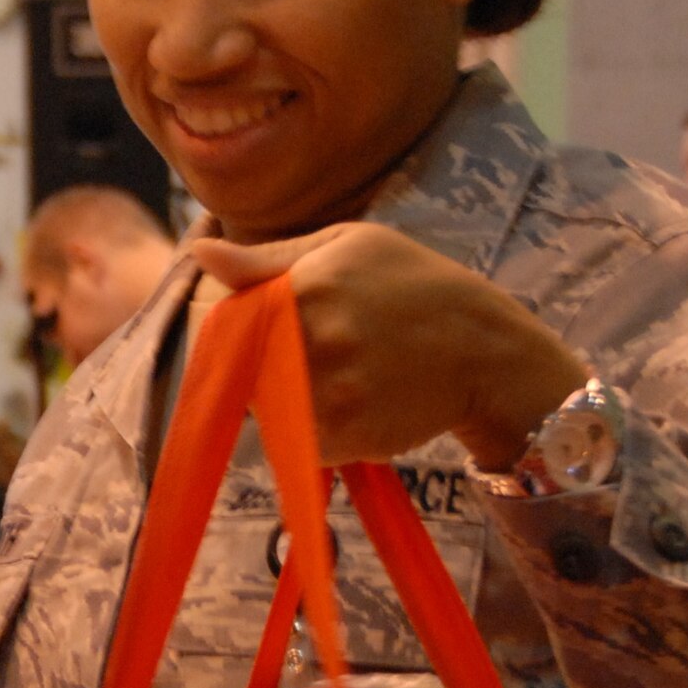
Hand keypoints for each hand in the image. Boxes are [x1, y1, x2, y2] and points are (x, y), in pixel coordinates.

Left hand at [189, 223, 586, 468]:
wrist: (486, 351)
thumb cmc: (415, 284)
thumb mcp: (349, 245)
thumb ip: (268, 257)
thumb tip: (201, 256)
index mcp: (306, 286)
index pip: (222, 323)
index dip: (228, 332)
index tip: (253, 332)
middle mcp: (313, 342)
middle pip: (239, 371)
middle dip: (256, 369)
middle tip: (303, 357)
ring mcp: (330, 394)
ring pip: (265, 411)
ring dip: (283, 402)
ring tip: (336, 375)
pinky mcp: (347, 437)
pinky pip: (298, 442)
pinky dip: (313, 431)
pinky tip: (352, 402)